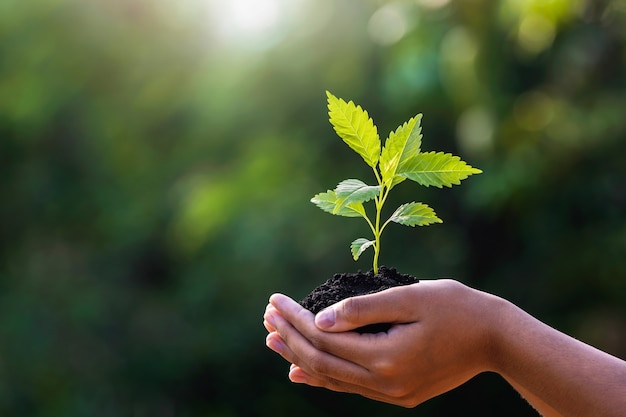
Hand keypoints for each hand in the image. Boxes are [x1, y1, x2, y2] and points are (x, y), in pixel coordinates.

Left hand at [263, 280, 503, 406]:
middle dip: (290, 338)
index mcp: (387, 358)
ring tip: (273, 342)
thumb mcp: (410, 297)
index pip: (324, 339)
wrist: (496, 339)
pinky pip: (351, 387)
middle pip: (322, 362)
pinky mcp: (399, 394)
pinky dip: (324, 376)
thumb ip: (363, 310)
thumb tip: (320, 319)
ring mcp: (392, 393)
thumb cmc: (456, 308)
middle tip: (266, 317)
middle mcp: (386, 383)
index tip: (275, 301)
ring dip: (300, 358)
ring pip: (333, 378)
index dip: (295, 319)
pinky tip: (302, 370)